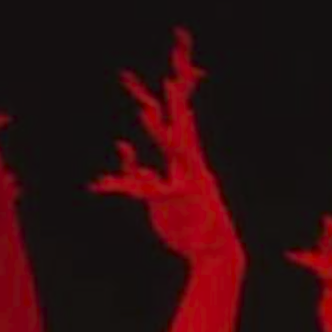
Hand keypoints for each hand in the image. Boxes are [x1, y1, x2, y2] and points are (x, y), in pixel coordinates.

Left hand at [89, 28, 239, 262]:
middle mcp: (193, 168)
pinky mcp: (176, 200)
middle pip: (183, 129)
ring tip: (146, 112)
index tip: (174, 78)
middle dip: (178, 104)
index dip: (179, 103)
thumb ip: (144, 177)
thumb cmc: (191, 226)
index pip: (184, 127)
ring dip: (160, 131)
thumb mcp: (165, 199)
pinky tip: (117, 168)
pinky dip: (131, 175)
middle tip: (172, 79)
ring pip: (174, 150)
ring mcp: (188, 182)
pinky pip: (149, 186)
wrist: (214, 253)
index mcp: (193, 165)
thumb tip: (130, 161)